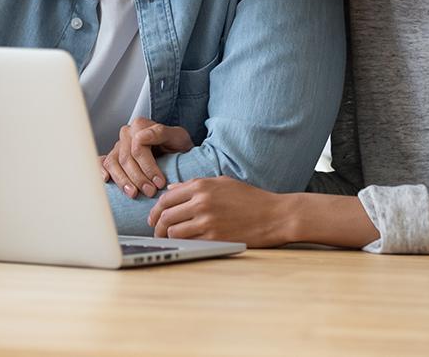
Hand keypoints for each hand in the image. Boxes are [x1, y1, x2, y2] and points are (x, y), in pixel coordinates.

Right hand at [100, 117, 193, 198]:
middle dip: (138, 178)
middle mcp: (127, 133)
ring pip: (113, 163)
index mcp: (140, 126)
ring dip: (123, 181)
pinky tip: (106, 180)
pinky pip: (102, 163)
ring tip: (134, 193)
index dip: (149, 167)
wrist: (176, 152)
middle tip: (150, 192)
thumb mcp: (178, 137)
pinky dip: (101, 171)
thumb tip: (141, 137)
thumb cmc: (177, 145)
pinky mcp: (113, 157)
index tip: (160, 182)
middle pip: (126, 158)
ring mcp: (118, 146)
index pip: (138, 148)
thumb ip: (161, 133)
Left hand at [147, 176, 291, 246]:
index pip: (166, 198)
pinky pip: (188, 242)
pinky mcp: (215, 238)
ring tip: (168, 240)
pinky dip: (182, 244)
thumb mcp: (222, 183)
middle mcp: (201, 202)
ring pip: (173, 231)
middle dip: (157, 226)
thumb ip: (195, 185)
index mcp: (202, 186)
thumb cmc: (250, 198)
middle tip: (156, 232)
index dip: (155, 210)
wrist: (274, 215)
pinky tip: (184, 244)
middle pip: (165, 216)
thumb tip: (171, 189)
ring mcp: (207, 221)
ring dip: (168, 237)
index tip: (153, 218)